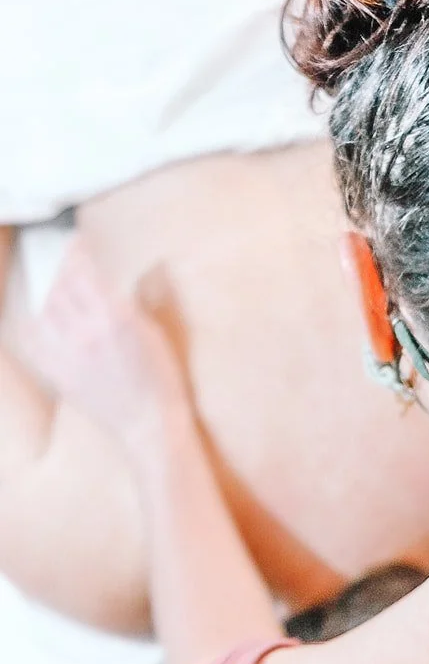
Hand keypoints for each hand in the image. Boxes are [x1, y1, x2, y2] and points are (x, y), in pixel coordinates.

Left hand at [21, 236, 191, 458]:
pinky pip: (34, 340)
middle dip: (58, 264)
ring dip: (45, 288)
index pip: (85, 272)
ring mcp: (68, 355)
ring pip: (43, 309)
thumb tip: (130, 273)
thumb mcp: (154, 330)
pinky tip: (39, 311)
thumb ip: (135, 299)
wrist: (148, 423)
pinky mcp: (58, 373)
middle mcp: (87, 332)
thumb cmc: (161, 378)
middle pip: (60, 286)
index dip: (76, 251)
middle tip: (59, 251)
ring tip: (50, 277)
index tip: (75, 239)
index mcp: (115, 317)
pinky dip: (33, 319)